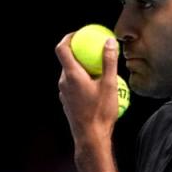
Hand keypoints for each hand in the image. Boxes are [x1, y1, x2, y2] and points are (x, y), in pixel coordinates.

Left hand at [55, 33, 119, 147]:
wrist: (90, 137)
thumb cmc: (100, 112)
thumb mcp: (110, 85)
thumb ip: (109, 61)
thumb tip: (109, 41)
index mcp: (72, 75)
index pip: (62, 48)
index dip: (69, 37)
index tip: (81, 33)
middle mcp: (64, 82)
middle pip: (67, 60)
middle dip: (79, 52)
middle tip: (94, 49)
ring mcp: (64, 93)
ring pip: (70, 74)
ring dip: (82, 67)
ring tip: (98, 68)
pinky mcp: (67, 102)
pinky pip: (73, 85)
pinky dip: (82, 80)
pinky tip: (96, 85)